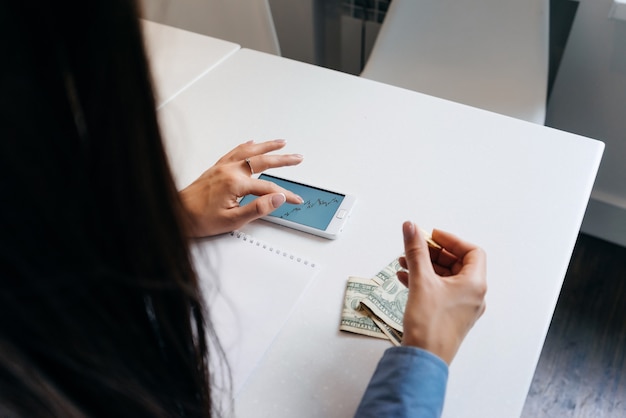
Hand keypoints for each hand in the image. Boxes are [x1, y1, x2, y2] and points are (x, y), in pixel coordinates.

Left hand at [180, 139, 303, 236]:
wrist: (176, 214)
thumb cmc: (199, 219)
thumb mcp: (233, 220)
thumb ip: (258, 208)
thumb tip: (277, 198)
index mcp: (235, 183)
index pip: (269, 187)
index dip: (285, 194)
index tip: (295, 199)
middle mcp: (229, 170)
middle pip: (263, 161)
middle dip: (283, 159)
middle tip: (297, 158)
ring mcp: (222, 167)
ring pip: (249, 151)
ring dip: (267, 146)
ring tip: (281, 143)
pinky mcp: (216, 168)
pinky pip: (234, 151)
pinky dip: (246, 146)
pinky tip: (252, 142)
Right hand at [397, 222, 486, 364]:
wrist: (423, 358)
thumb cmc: (429, 325)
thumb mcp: (421, 280)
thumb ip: (416, 251)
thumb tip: (411, 227)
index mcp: (475, 284)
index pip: (471, 252)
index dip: (451, 241)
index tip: (432, 236)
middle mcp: (473, 295)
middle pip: (457, 263)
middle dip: (433, 253)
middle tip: (416, 246)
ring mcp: (462, 307)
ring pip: (446, 278)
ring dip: (426, 266)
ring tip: (404, 261)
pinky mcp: (450, 316)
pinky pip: (440, 291)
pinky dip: (425, 280)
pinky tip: (405, 277)